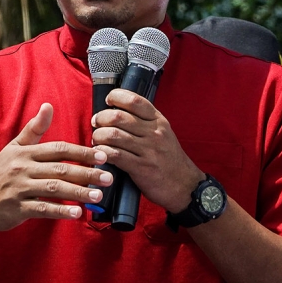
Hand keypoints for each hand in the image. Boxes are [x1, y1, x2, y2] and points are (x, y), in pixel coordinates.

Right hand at [0, 103, 112, 231]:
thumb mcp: (14, 148)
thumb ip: (34, 129)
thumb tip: (48, 105)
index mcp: (25, 152)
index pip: (59, 149)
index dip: (82, 152)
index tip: (103, 155)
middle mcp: (23, 169)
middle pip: (60, 169)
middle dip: (87, 173)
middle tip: (109, 177)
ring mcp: (19, 189)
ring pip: (54, 189)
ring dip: (78, 193)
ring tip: (98, 196)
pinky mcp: (17, 209)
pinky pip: (43, 209)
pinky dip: (61, 211)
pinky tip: (77, 213)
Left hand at [92, 89, 204, 212]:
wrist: (185, 185)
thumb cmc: (170, 159)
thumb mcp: (164, 134)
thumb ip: (145, 122)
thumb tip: (117, 112)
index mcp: (158, 121)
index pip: (134, 100)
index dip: (116, 97)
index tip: (108, 102)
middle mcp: (154, 133)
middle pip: (119, 117)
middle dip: (101, 118)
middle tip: (96, 123)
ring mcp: (148, 150)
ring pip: (114, 135)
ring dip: (99, 136)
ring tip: (97, 140)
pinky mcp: (141, 168)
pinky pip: (115, 155)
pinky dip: (103, 152)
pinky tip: (100, 153)